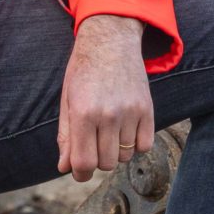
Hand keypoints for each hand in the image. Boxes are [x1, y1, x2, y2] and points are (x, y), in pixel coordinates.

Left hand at [58, 14, 155, 182]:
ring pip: (125, 156)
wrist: (111, 40)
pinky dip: (135, 144)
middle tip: (94, 143)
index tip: (79, 170)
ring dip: (116, 150)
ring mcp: (131, 112)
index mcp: (83, 113)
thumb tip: (65, 168)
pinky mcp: (148, 109)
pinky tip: (126, 129)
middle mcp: (108, 115)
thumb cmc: (84, 71)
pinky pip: (145, 146)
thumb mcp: (68, 100)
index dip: (80, 173)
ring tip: (109, 129)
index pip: (84, 163)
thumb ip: (66, 136)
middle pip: (106, 163)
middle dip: (98, 159)